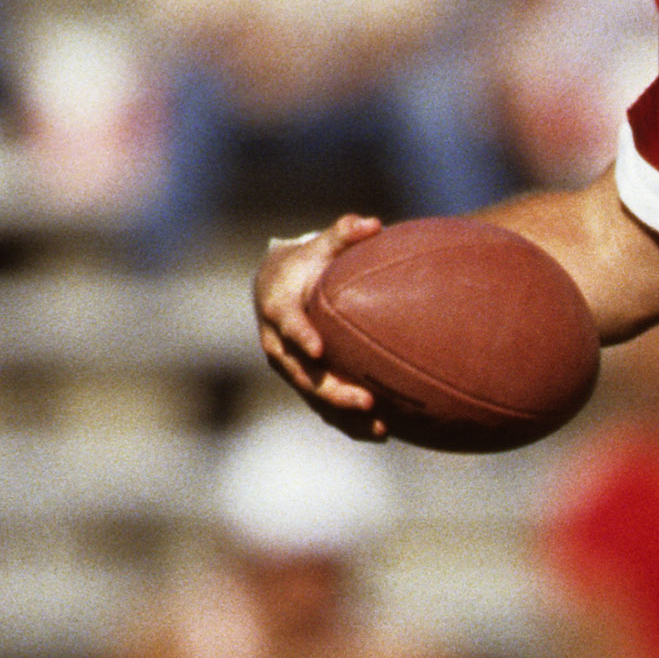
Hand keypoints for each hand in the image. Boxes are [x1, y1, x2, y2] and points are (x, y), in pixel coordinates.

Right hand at [254, 213, 389, 438]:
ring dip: (344, 415)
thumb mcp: (319, 245)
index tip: (320, 350)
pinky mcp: (304, 381)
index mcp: (279, 309)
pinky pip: (324, 407)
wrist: (276, 286)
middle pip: (303, 374)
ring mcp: (291, 368)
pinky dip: (349, 423)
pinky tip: (382, 433)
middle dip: (332, 390)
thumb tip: (373, 224)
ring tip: (380, 428)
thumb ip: (343, 233)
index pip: (288, 325)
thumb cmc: (305, 263)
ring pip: (314, 396)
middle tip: (366, 400)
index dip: (302, 337)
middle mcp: (279, 345)